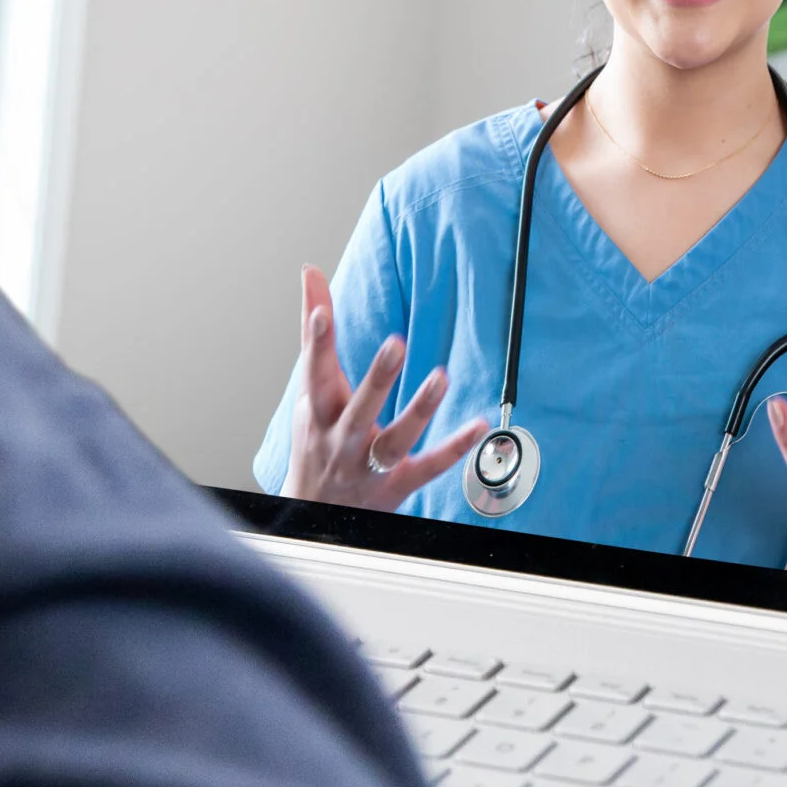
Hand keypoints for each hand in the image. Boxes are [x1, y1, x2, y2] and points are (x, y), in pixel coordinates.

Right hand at [279, 265, 484, 511]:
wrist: (315, 513)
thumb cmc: (317, 439)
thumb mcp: (308, 388)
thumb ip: (314, 332)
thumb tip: (310, 272)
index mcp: (318, 411)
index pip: (314, 373)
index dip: (316, 344)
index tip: (321, 313)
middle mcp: (341, 439)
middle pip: (358, 408)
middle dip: (376, 378)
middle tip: (395, 344)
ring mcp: (369, 465)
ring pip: (394, 440)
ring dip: (418, 410)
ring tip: (440, 377)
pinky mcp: (397, 484)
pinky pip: (428, 467)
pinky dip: (454, 448)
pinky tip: (478, 425)